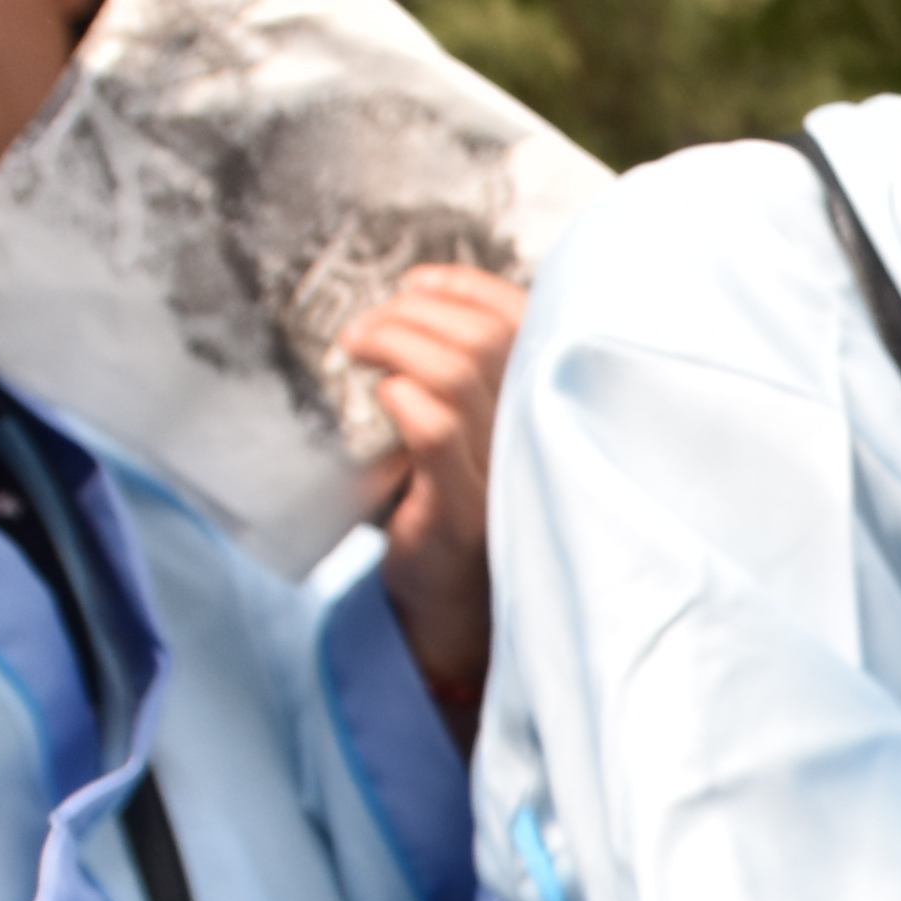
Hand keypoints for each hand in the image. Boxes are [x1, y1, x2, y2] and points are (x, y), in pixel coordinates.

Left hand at [335, 263, 524, 722]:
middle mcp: (535, 439)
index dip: (467, 286)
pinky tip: (378, 395)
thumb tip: (409, 310)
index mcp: (544, 411)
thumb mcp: (471, 439)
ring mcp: (502, 477)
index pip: (525, 318)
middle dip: (417, 311)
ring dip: (395, 342)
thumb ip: (463, 382)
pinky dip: (398, 396)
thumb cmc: (454, 517)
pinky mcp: (462, 512)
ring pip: (456, 373)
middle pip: (486, 337)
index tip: (416, 282)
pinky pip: (432, 431)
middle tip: (367, 324)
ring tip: (356, 346)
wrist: (457, 617)